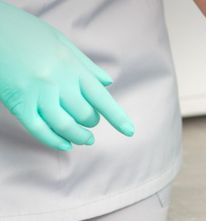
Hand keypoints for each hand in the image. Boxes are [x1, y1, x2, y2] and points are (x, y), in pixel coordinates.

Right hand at [0, 1, 133, 150]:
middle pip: (85, 115)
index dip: (117, 117)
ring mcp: (38, 93)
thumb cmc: (27, 33)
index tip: (130, 131)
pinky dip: (54, 141)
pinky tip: (65, 144)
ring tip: (85, 139)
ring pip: (65, 126)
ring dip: (78, 137)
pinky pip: (40, 129)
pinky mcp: (19, 103)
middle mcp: (58, 82)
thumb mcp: (62, 43)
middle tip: (90, 122)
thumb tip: (108, 82)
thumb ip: (86, 65)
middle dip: (91, 122)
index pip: (102, 98)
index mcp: (72, 67)